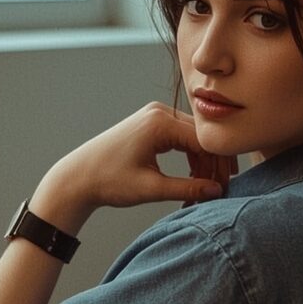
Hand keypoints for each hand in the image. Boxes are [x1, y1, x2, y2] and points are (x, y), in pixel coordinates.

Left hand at [32, 103, 231, 230]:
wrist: (77, 176)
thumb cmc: (108, 181)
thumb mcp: (151, 188)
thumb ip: (187, 188)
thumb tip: (216, 191)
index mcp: (159, 122)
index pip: (204, 141)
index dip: (219, 166)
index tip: (224, 188)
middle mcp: (159, 112)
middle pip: (201, 136)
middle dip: (214, 164)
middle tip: (221, 190)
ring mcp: (155, 116)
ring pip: (193, 137)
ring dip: (203, 161)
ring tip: (208, 187)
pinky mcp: (151, 124)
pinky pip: (181, 137)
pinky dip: (190, 156)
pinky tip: (195, 177)